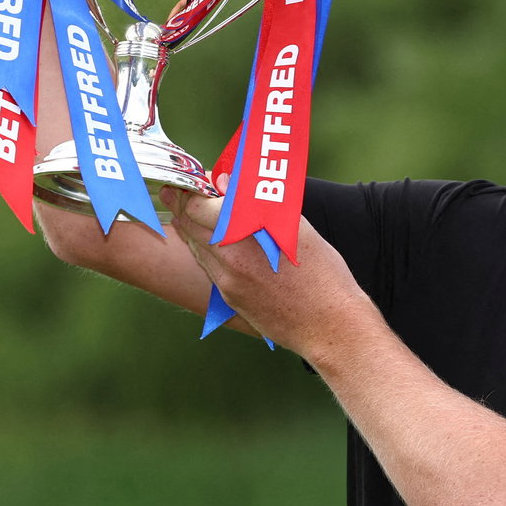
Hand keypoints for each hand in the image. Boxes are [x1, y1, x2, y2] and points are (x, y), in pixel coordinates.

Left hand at [163, 188, 375, 357]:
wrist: (328, 325)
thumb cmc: (322, 273)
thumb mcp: (295, 228)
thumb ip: (260, 204)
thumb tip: (230, 186)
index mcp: (246, 234)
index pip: (199, 206)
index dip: (192, 190)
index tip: (195, 180)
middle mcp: (229, 257)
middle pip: (190, 225)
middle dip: (182, 205)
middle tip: (177, 191)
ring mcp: (227, 281)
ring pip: (195, 247)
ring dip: (189, 227)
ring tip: (187, 212)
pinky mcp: (230, 298)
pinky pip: (208, 268)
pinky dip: (203, 250)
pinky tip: (209, 243)